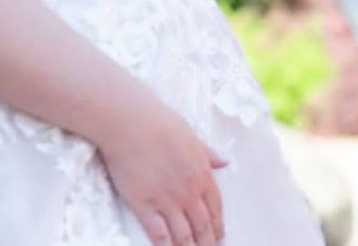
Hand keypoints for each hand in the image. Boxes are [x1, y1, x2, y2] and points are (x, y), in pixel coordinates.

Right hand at [97, 100, 226, 245]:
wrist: (132, 123)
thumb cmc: (161, 124)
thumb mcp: (192, 136)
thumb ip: (209, 153)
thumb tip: (225, 161)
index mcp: (203, 174)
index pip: (215, 207)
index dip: (219, 225)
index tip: (220, 236)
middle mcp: (189, 191)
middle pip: (202, 225)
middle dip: (207, 242)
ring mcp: (167, 200)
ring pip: (183, 234)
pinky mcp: (144, 205)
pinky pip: (158, 233)